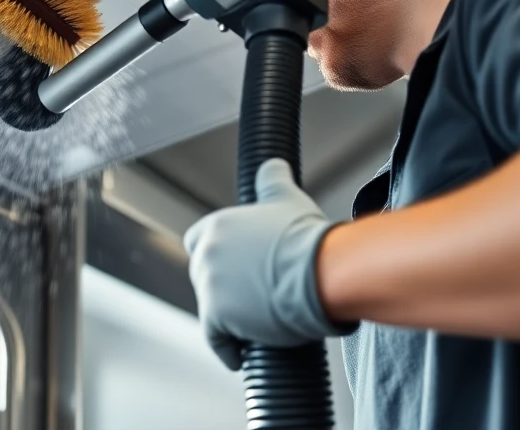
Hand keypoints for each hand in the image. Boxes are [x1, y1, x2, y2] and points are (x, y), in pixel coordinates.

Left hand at [184, 159, 345, 369]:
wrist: (321, 270)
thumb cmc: (308, 237)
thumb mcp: (286, 198)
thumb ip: (272, 180)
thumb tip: (273, 165)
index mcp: (216, 226)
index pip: (197, 242)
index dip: (215, 256)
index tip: (231, 268)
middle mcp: (205, 254)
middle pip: (204, 276)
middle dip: (223, 286)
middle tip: (250, 297)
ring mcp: (208, 286)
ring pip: (212, 307)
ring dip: (229, 317)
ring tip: (254, 324)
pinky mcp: (216, 317)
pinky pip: (216, 339)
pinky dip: (227, 349)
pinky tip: (241, 355)